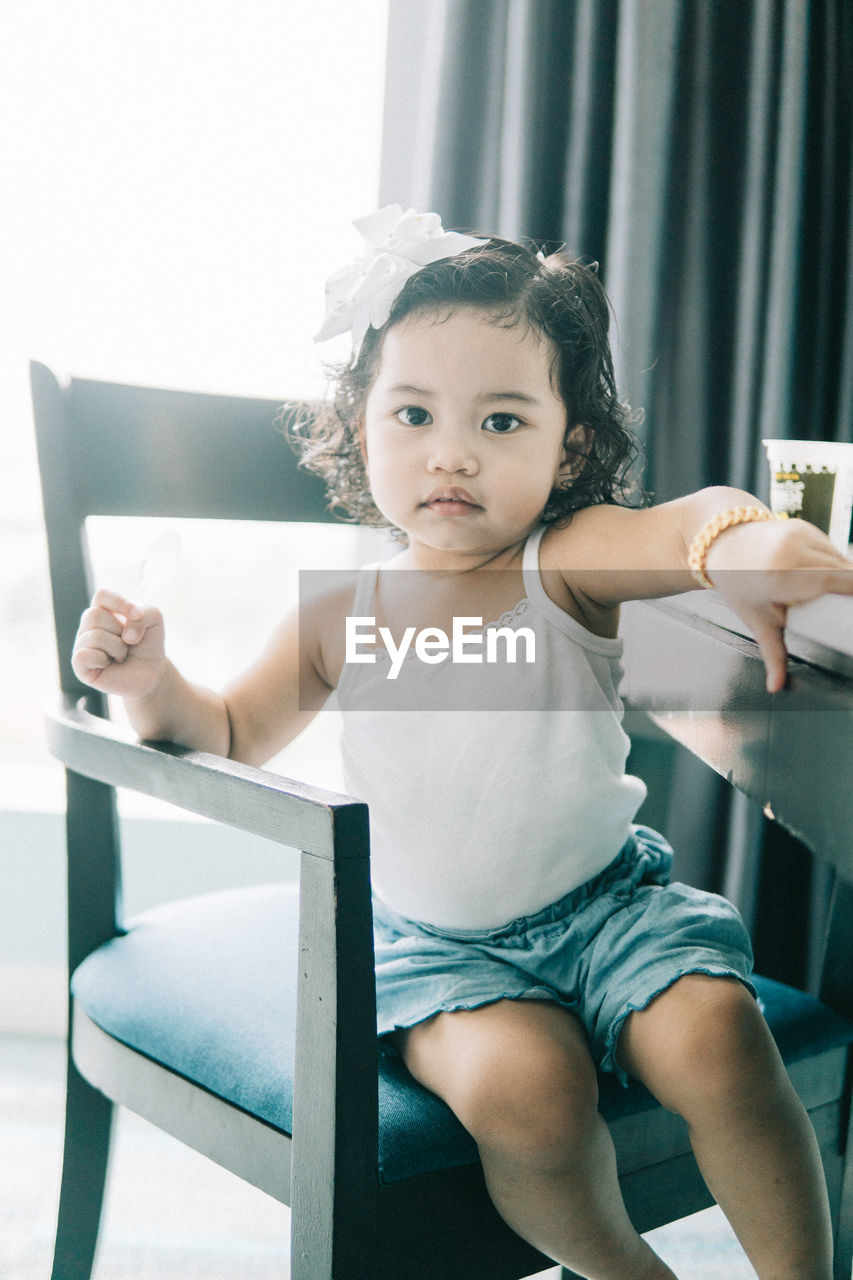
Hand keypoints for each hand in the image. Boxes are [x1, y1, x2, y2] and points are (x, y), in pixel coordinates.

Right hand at [71, 588, 166, 699]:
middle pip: (95, 615)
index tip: (137, 615)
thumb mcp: (155, 621)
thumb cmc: (148, 644)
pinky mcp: (79, 665)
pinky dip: (101, 660)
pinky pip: (83, 656)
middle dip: (119, 631)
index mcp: (103, 610)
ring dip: (117, 648)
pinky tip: (107, 665)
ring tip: (121, 655)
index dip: (119, 603)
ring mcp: (82, 644)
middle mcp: (88, 626)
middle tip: (128, 643)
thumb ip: (145, 615)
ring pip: (94, 636)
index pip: (101, 595)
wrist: (150, 673)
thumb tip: (126, 636)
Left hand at [704, 518, 852, 691]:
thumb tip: (776, 687)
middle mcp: (791, 552)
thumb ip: (772, 653)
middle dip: (850, 589)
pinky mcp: (803, 527)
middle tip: (845, 607)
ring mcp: (798, 535)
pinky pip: (830, 548)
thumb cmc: (737, 583)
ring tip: (836, 594)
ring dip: (843, 576)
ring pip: (839, 558)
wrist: (719, 542)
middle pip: (842, 572)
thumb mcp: (755, 619)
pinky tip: (826, 575)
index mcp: (781, 577)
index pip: (835, 581)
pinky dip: (833, 562)